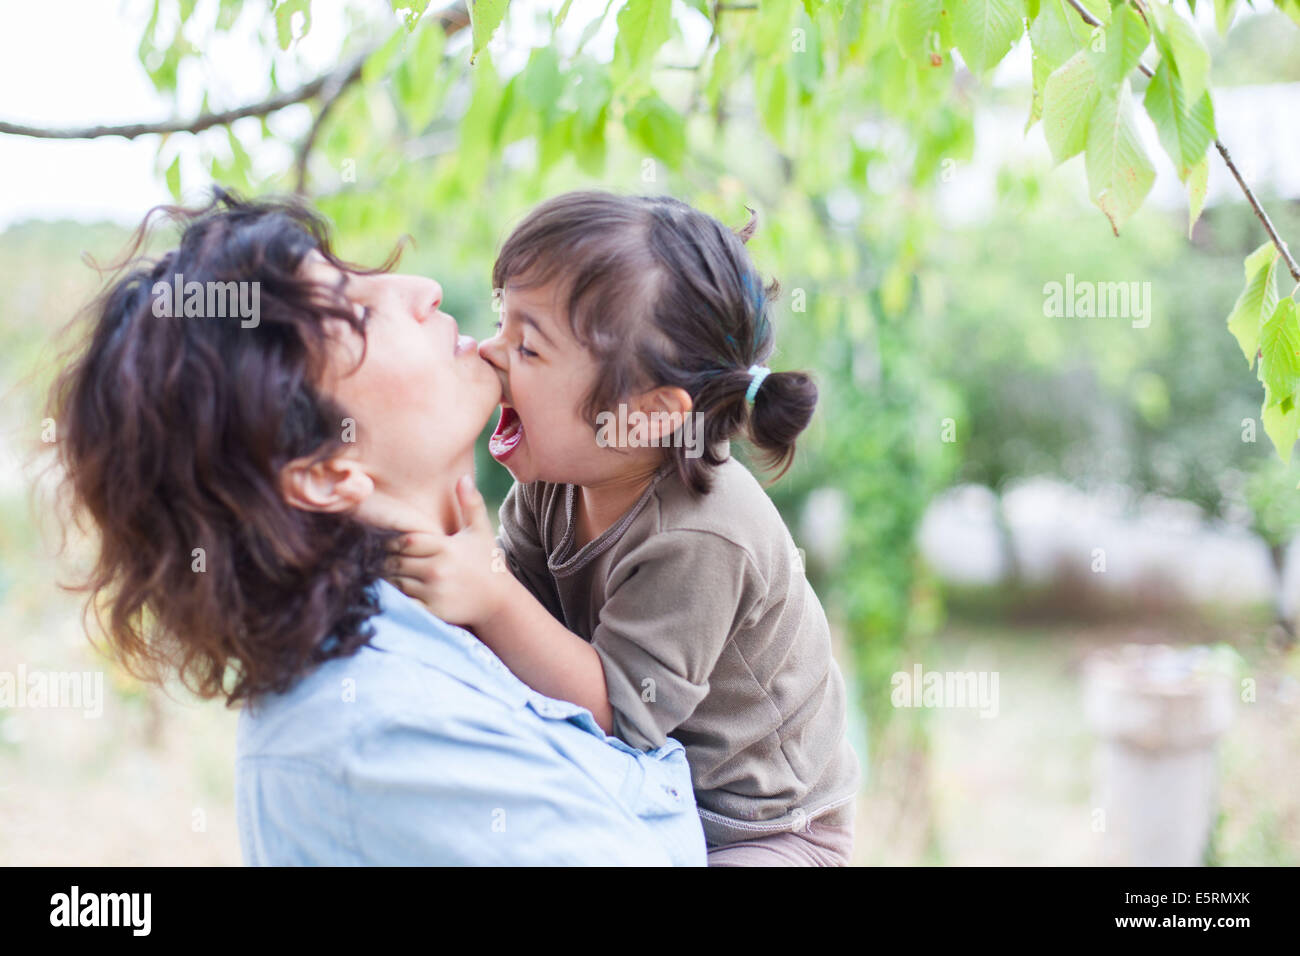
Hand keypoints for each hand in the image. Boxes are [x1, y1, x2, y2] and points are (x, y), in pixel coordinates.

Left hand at [382, 475, 515, 626]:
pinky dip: (395, 598)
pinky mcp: (433, 611)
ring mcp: (435, 592)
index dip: (392, 542)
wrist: (499, 601)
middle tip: (375, 559)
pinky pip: (404, 602)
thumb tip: (463, 477)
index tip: (387, 543)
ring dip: (387, 579)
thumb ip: (471, 504)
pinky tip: (394, 593)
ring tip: (380, 574)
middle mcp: (438, 569)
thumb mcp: (480, 532)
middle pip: (396, 562)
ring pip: (396, 582)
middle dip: (385, 561)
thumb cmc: (487, 563)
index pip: (406, 541)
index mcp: (446, 548)